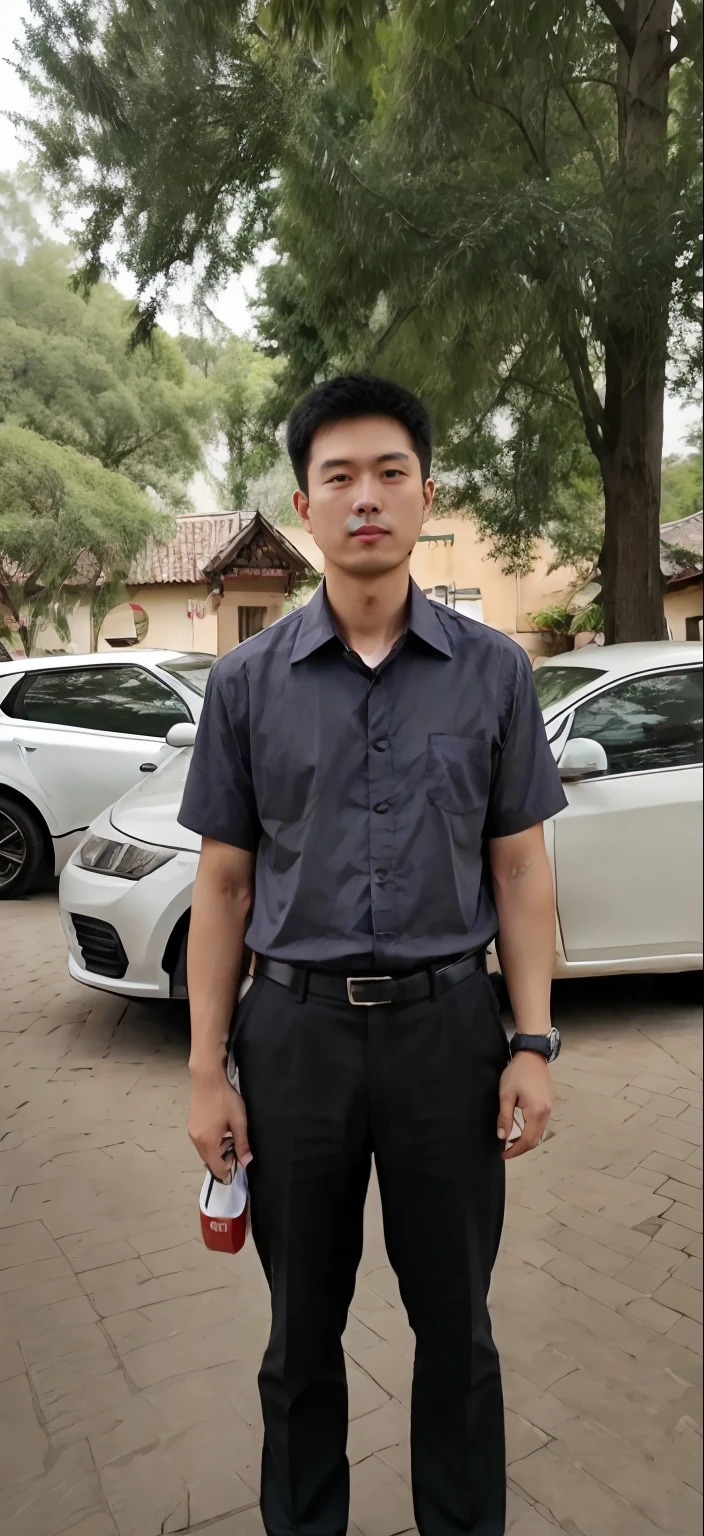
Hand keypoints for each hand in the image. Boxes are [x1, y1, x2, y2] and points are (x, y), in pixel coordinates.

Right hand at [188, 1066, 251, 1180]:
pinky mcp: (191, 1124)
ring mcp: (191, 1132)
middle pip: (208, 1161)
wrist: (207, 1078)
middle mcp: (196, 1141)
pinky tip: (220, 1134)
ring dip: (215, 1153)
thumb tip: (246, 1162)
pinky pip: (201, 1142)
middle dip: (222, 1162)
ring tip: (230, 1143)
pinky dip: (210, 1144)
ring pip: (204, 1151)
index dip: (226, 1172)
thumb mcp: (239, 1121)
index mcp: (207, 1142)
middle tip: (236, 1155)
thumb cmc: (225, 1099)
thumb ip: (242, 1143)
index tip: (236, 1170)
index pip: (216, 1167)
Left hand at [497, 1051, 551, 1160]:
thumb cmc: (517, 1073)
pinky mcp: (549, 1104)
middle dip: (520, 1147)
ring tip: (511, 1141)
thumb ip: (505, 1117)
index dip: (515, 1150)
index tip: (503, 1155)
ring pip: (538, 1132)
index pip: (527, 1140)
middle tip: (505, 1150)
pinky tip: (520, 1129)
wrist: (532, 1055)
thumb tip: (503, 1136)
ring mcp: (550, 1109)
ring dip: (526, 1140)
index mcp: (536, 1112)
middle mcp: (546, 1113)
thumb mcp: (506, 1095)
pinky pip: (540, 1124)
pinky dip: (530, 1131)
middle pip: (535, 1139)